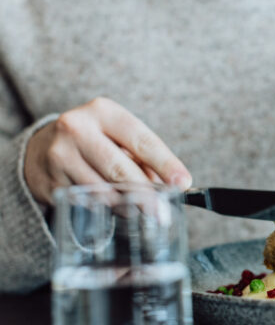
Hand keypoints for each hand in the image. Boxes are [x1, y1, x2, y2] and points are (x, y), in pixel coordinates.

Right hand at [24, 97, 191, 204]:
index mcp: (104, 112)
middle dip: (146, 195)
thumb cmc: (95, 141)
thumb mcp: (119, 138)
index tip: (183, 183)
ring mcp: (60, 155)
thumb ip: (143, 158)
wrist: (41, 148)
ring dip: (127, 205)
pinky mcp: (50, 181)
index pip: (142, 140)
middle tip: (162, 213)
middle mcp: (78, 128)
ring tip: (139, 209)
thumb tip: (170, 186)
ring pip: (103, 191)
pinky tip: (113, 206)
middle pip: (120, 169)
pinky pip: (87, 202)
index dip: (165, 164)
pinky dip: (106, 208)